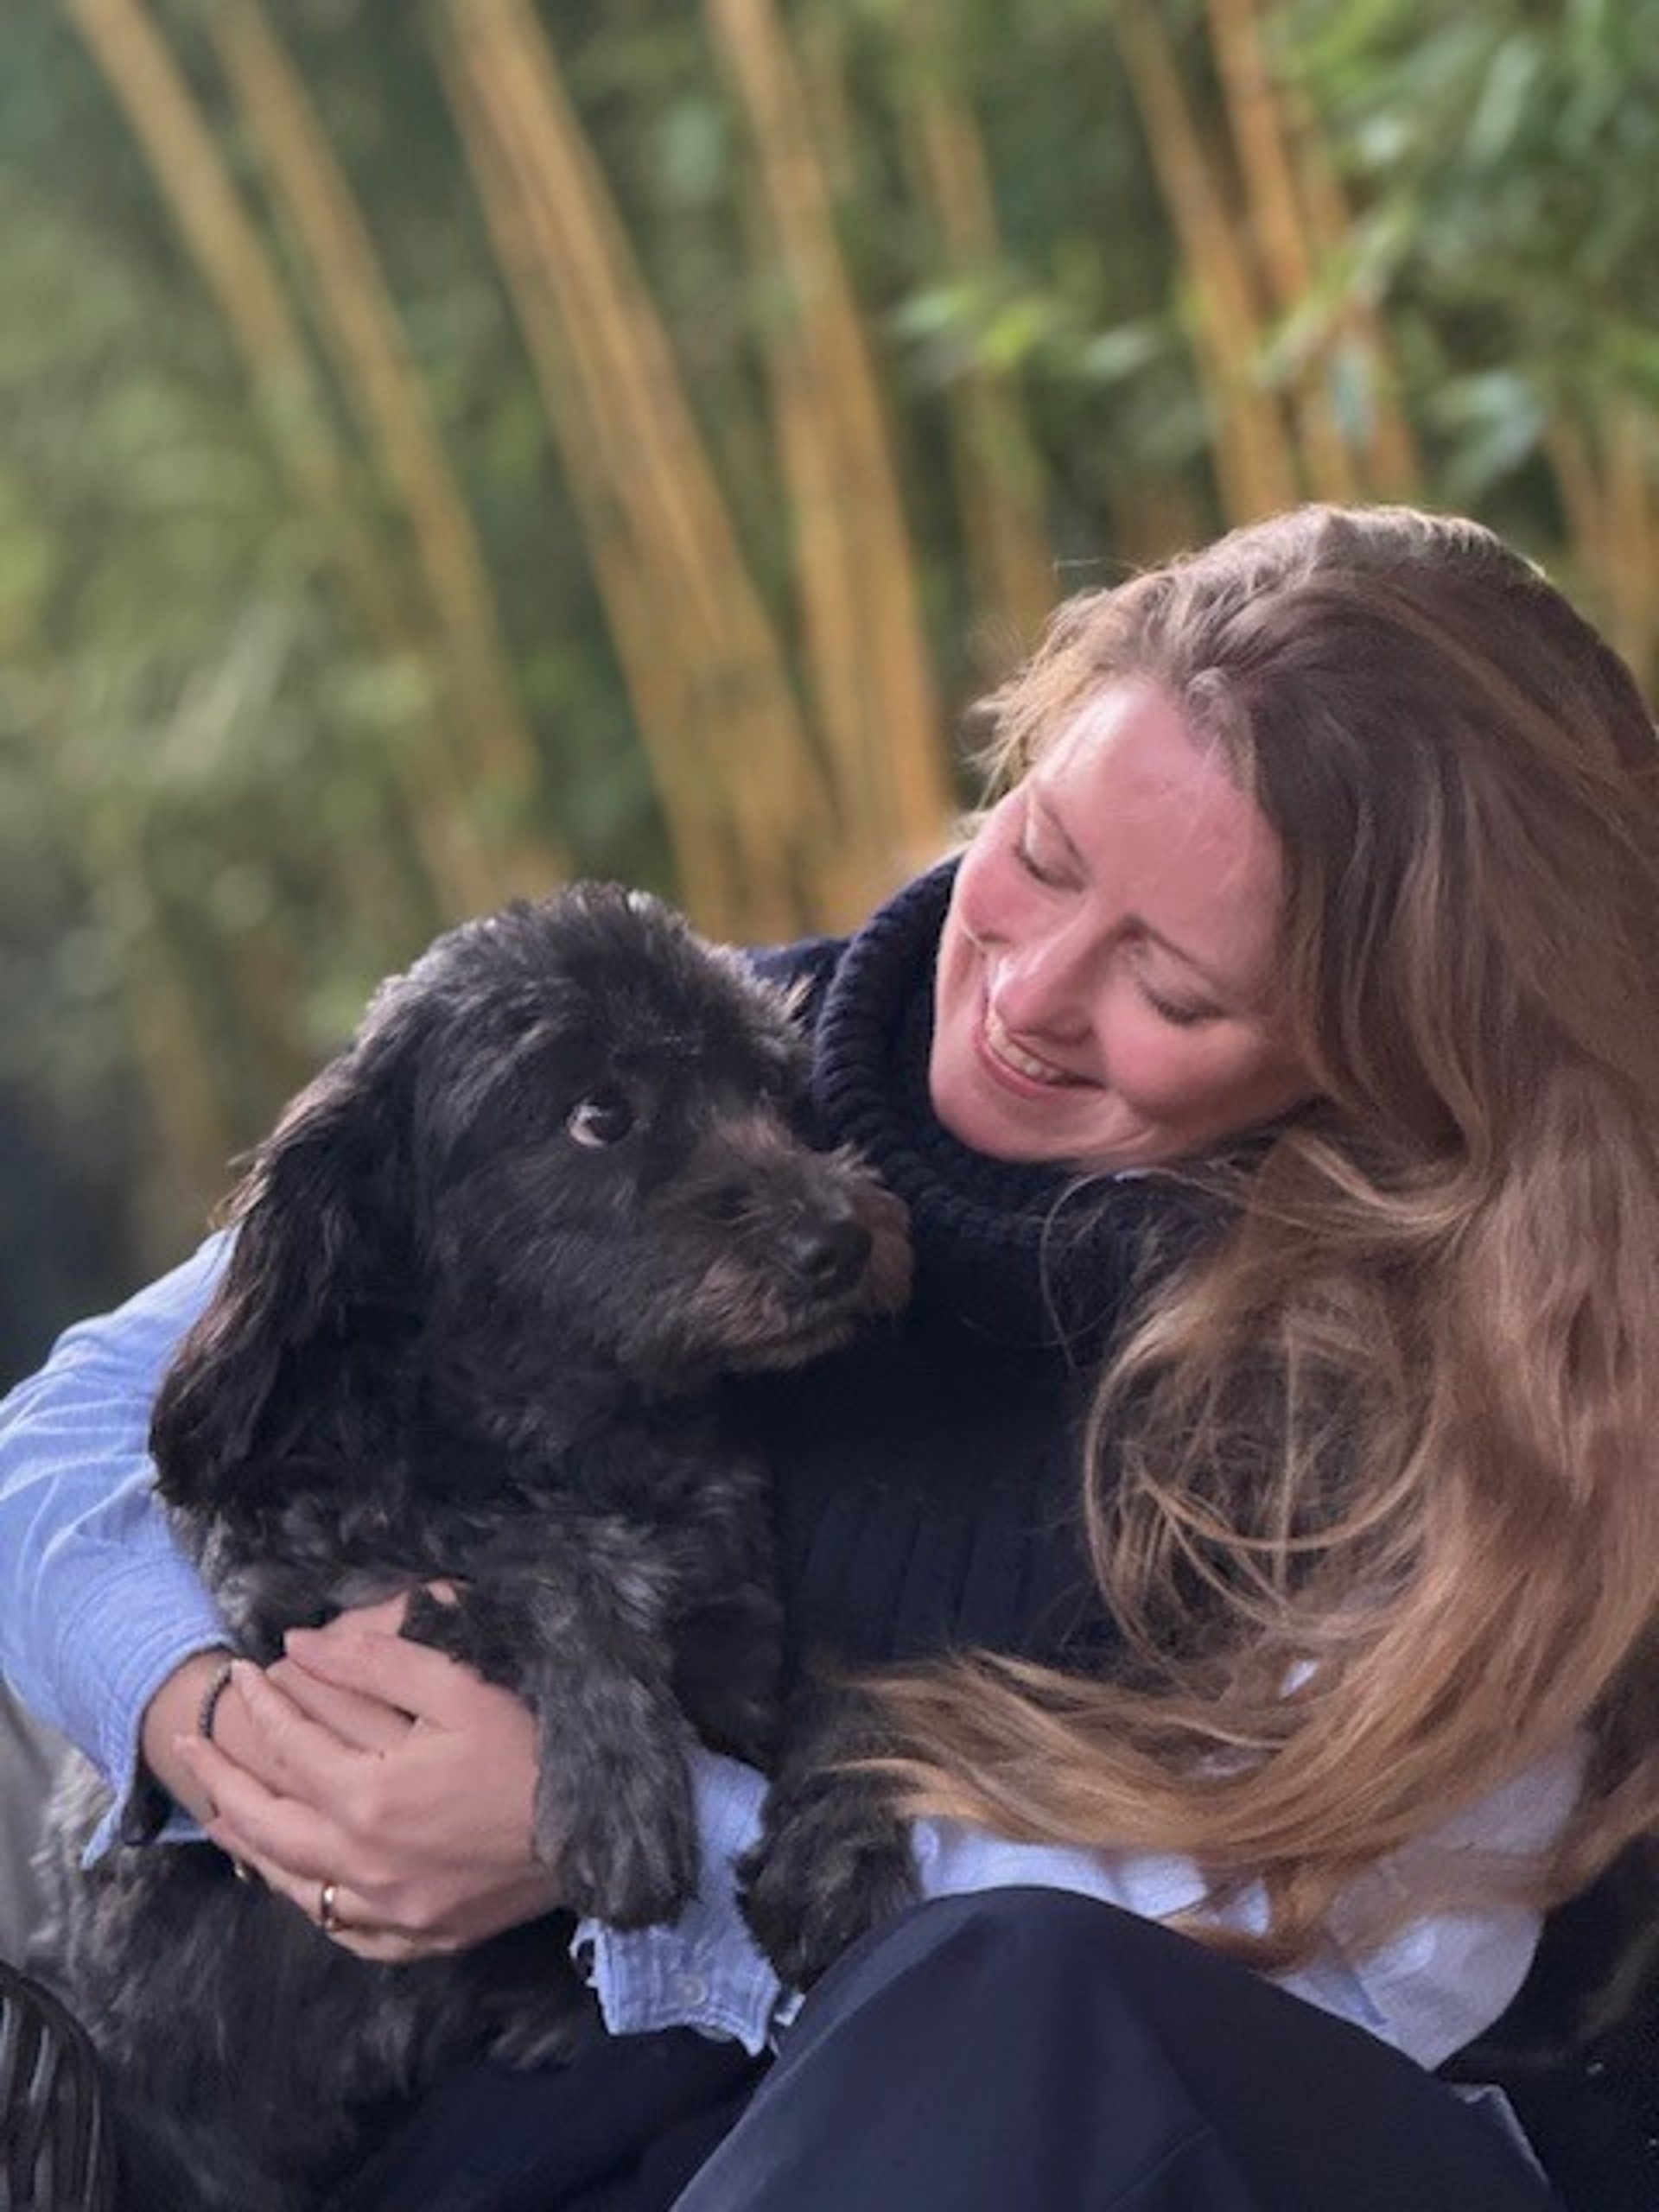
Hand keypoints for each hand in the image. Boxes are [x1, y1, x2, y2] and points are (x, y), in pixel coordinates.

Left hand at [170, 1594, 561, 1961]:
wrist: (604, 1834)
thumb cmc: (533, 1748)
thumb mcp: (461, 1685)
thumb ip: (377, 1659)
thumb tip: (300, 1644)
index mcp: (371, 1797)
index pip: (290, 1745)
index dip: (262, 1702)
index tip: (245, 1669)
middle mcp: (366, 1864)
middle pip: (268, 1823)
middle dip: (223, 1777)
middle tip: (190, 1743)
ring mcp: (390, 1912)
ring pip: (292, 1883)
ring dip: (248, 1844)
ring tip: (216, 1811)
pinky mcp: (418, 1939)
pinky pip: (341, 1931)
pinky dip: (306, 1902)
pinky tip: (292, 1881)